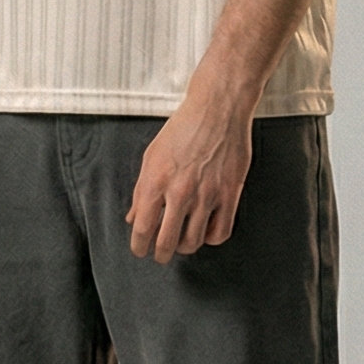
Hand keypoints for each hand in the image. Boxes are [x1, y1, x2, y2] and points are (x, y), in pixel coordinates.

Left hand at [126, 95, 252, 261]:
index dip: (139, 246)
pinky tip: (205, 230)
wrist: (218, 109)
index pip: (142, 229)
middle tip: (161, 254)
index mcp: (155, 182)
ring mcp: (207, 194)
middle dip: (161, 254)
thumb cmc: (183, 128)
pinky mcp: (230, 194)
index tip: (141, 250)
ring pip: (194, 242)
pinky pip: (221, 232)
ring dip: (185, 246)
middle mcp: (180, 192)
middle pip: (167, 243)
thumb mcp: (151, 156)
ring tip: (183, 240)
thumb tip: (133, 218)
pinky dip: (211, 238)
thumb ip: (141, 190)